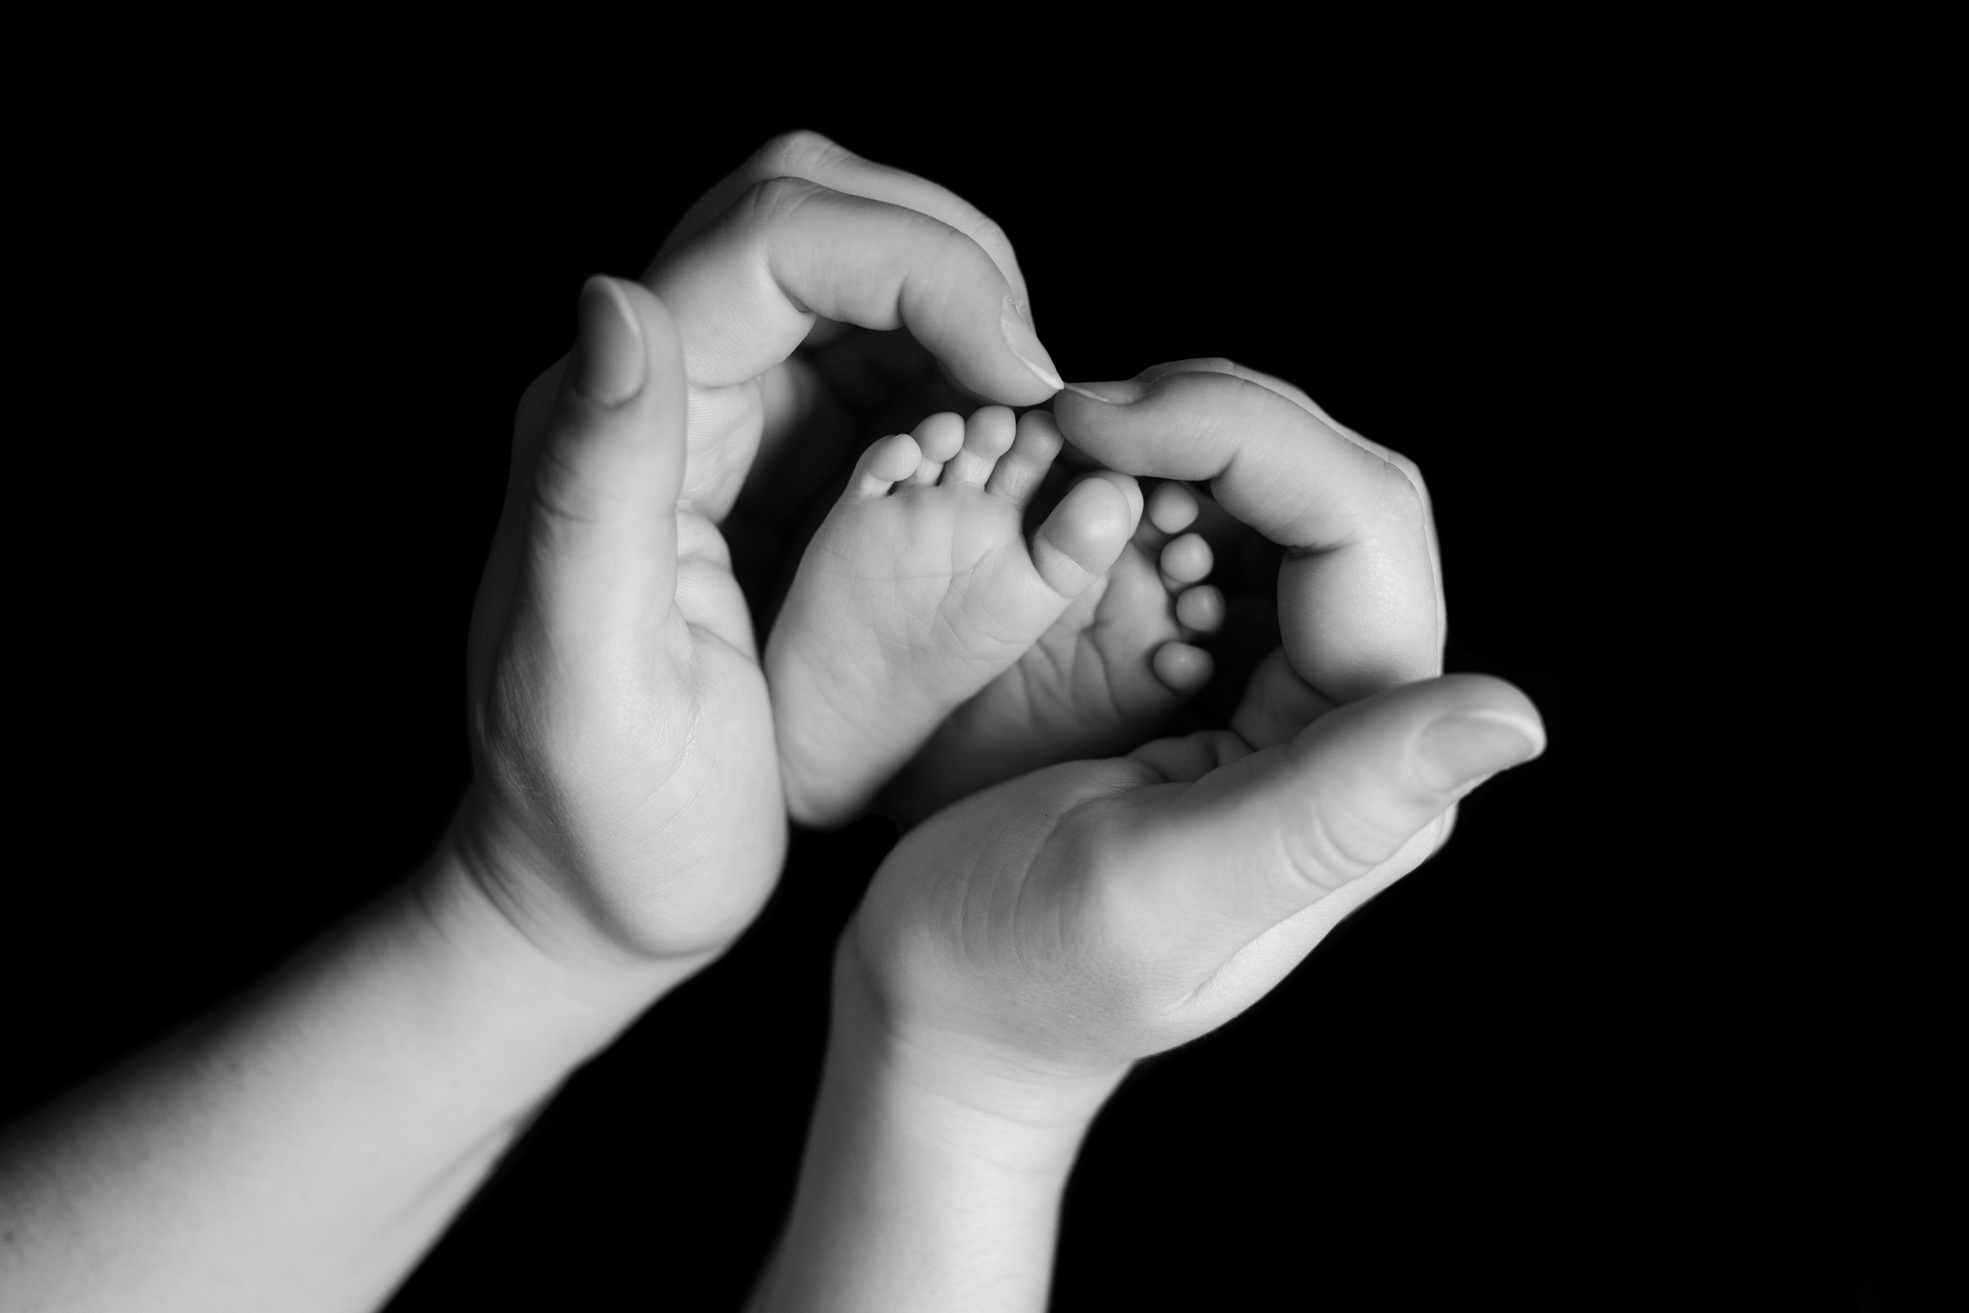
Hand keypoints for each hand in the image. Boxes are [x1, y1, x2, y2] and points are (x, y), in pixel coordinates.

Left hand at [457, 133, 1067, 974]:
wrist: (596, 897)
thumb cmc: (599, 818)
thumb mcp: (591, 671)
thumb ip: (596, 481)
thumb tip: (616, 299)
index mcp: (618, 418)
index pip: (771, 240)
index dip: (917, 264)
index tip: (1022, 371)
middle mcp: (666, 391)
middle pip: (814, 211)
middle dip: (945, 257)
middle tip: (1032, 378)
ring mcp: (728, 423)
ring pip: (860, 273)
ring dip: (964, 313)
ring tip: (1031, 422)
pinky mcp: (784, 470)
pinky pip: (887, 365)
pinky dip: (963, 377)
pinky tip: (1003, 455)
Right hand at [847, 361, 1540, 1082]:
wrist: (943, 1011)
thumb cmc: (1025, 971)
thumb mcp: (1166, 890)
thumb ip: (1333, 805)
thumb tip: (1514, 716)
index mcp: (1363, 762)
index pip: (1360, 524)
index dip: (1243, 434)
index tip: (1096, 418)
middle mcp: (1353, 718)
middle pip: (1338, 488)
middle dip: (1214, 421)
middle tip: (1078, 415)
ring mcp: (1290, 693)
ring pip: (1282, 493)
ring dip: (1180, 444)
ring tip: (1072, 450)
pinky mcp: (1223, 681)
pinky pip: (1219, 534)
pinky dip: (1150, 486)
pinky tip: (1080, 497)